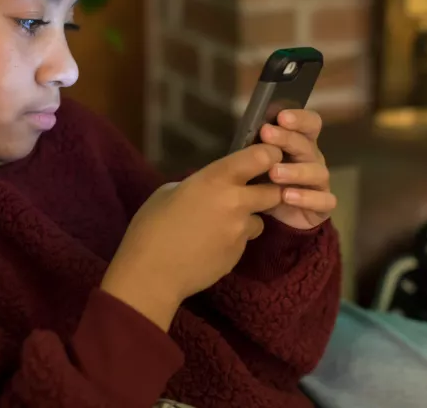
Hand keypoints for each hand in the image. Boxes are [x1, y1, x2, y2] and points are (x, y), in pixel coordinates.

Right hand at [101, 144, 283, 330]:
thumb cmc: (151, 225)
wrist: (152, 272)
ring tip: (221, 224)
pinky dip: (233, 239)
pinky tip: (211, 245)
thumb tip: (210, 188)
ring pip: (260, 219)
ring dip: (248, 218)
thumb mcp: (169, 191)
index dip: (270, 155)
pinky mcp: (239, 254)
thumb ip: (198, 184)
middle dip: (269, 191)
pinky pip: (244, 240)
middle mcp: (236, 202)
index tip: (268, 155)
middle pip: (275, 191)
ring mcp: (240, 230)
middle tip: (253, 191)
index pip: (261, 157)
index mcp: (215, 179)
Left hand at [259, 109, 335, 229]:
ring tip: (274, 173)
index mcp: (300, 143)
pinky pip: (324, 200)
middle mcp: (313, 159)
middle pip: (307, 145)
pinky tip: (287, 196)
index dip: (300, 118)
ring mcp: (320, 182)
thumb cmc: (263, 180)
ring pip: (317, 172)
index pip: (310, 123)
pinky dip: (307, 198)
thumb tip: (246, 130)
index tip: (282, 117)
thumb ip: (258, 147)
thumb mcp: (258, 162)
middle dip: (287, 139)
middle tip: (267, 135)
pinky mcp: (323, 204)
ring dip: (296, 171)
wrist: (271, 214)